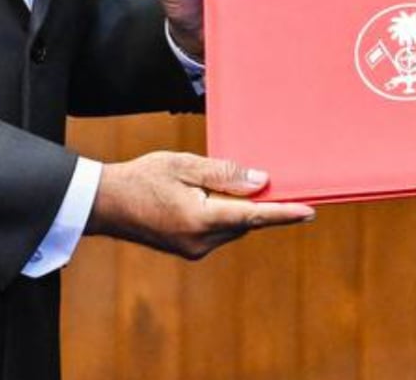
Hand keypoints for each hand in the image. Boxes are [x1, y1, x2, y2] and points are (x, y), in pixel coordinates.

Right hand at [85, 151, 314, 259]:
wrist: (105, 203)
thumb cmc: (142, 178)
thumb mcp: (184, 165)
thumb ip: (225, 174)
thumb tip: (262, 182)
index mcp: (200, 219)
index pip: (253, 216)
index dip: (284, 213)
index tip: (310, 212)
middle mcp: (200, 242)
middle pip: (246, 222)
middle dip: (261, 205)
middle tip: (279, 183)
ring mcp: (193, 249)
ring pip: (232, 228)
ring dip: (240, 209)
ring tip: (240, 183)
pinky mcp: (187, 250)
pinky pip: (218, 232)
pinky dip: (225, 216)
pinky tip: (219, 196)